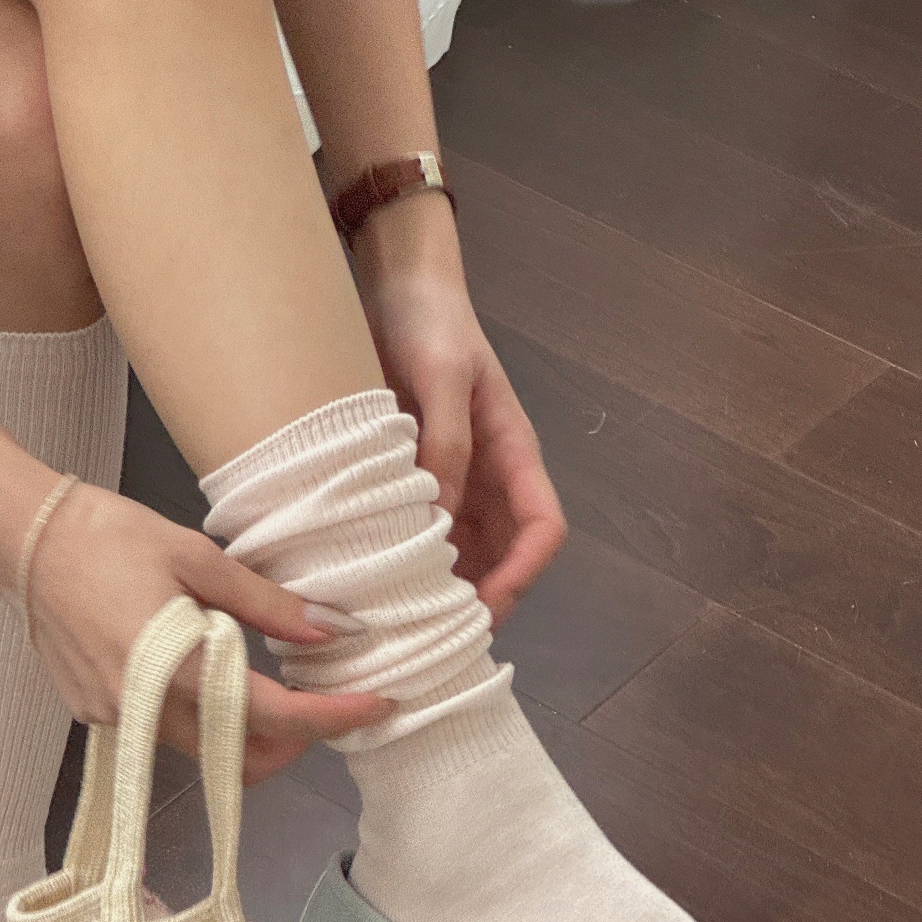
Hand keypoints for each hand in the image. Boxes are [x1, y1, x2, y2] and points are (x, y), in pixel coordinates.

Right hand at [25, 482, 391, 783]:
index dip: (334, 716)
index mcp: (177, 670)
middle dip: (292, 742)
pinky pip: (164, 732)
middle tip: (319, 699)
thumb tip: (332, 630)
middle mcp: (146, 711)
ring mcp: (115, 719)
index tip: (377, 704)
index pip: (275, 717)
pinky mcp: (95, 714)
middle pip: (240, 758)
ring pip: (203, 751)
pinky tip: (202, 665)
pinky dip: (200, 714)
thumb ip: (267, 604)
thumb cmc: (106, 536)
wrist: (18, 537)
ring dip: (245, 730)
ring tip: (262, 675)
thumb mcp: (198, 558)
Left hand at [353, 200, 566, 626]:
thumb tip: (440, 524)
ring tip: (403, 621)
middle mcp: (490, 477)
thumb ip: (446, 445)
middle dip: (481, 598)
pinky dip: (408, 563)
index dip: (524, 573)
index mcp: (514, 452)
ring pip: (465, 554)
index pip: (544, 527)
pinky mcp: (418, 479)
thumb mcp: (442, 378)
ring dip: (444, 589)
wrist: (395, 286)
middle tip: (434, 635)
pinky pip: (423, 533)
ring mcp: (455, 481)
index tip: (486, 606)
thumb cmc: (431, 323)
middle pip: (505, 555)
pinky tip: (378, 582)